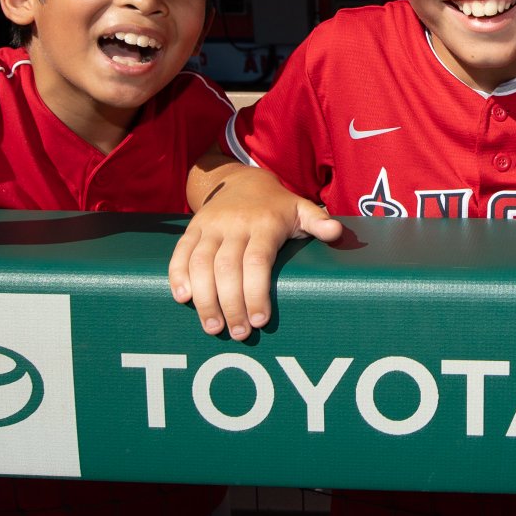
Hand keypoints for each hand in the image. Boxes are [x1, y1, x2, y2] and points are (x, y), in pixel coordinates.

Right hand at [168, 164, 342, 338]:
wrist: (240, 180)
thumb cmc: (276, 206)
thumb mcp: (301, 209)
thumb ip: (318, 221)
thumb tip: (337, 232)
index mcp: (264, 223)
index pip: (257, 261)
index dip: (256, 292)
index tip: (261, 320)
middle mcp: (234, 225)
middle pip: (227, 269)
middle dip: (231, 305)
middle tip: (239, 334)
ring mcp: (210, 227)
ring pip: (201, 265)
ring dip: (205, 299)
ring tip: (213, 328)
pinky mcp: (192, 229)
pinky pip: (180, 253)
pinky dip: (178, 276)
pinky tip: (183, 298)